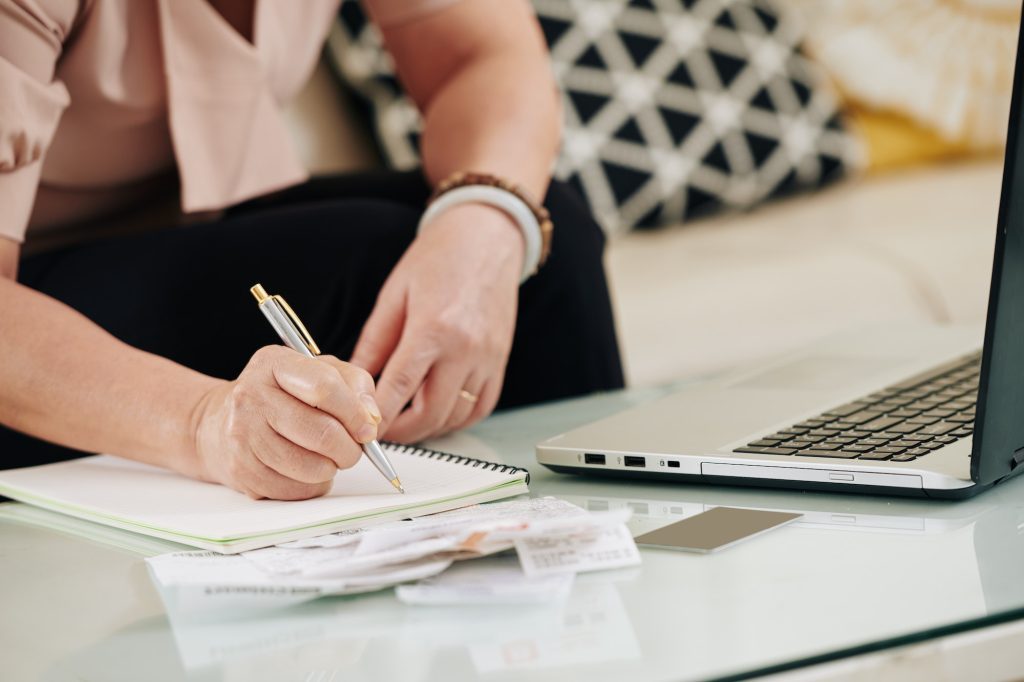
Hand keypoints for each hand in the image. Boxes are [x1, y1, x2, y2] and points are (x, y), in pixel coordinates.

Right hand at [191, 346, 381, 499]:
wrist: (218, 424)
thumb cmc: (279, 396)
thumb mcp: (317, 371)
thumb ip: (353, 384)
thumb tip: (371, 417)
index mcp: (273, 363)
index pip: (324, 387)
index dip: (355, 413)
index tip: (368, 428)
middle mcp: (251, 396)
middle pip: (322, 432)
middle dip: (350, 448)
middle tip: (353, 450)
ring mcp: (242, 436)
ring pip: (312, 467)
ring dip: (332, 468)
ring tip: (328, 457)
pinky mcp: (242, 471)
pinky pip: (296, 490)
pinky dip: (313, 485)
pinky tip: (305, 470)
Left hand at [351, 203, 523, 441]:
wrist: (486, 238)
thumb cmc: (439, 258)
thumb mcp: (394, 295)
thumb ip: (374, 343)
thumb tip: (355, 380)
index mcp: (433, 329)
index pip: (399, 388)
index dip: (377, 416)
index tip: (361, 431)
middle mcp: (465, 349)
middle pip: (431, 413)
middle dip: (402, 431)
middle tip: (380, 430)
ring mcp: (488, 358)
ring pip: (456, 416)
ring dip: (428, 427)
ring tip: (405, 421)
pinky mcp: (500, 361)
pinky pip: (480, 407)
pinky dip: (456, 418)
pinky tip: (437, 411)